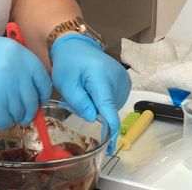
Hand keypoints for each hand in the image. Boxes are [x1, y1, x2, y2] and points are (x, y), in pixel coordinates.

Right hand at [0, 33, 51, 128]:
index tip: (38, 98)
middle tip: (17, 109)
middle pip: (33, 100)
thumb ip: (19, 63)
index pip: (43, 79)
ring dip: (11, 113)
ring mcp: (6, 91)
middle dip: (27, 108)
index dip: (41, 92)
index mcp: (18, 54)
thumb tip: (36, 86)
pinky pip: (6, 122)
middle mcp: (16, 71)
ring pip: (21, 113)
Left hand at [50, 34, 130, 151]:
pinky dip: (103, 100)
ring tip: (85, 89)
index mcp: (101, 77)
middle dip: (94, 110)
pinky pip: (114, 99)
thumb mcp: (66, 83)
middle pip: (108, 108)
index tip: (109, 147)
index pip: (108, 108)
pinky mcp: (125, 81)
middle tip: (78, 94)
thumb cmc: (69, 63)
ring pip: (111, 106)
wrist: (76, 45)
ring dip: (98, 105)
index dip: (110, 130)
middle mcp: (118, 78)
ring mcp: (124, 79)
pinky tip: (93, 89)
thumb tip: (95, 118)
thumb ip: (79, 102)